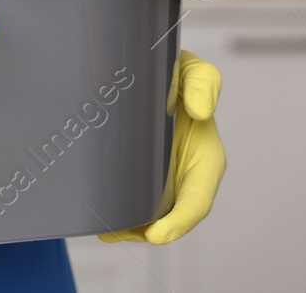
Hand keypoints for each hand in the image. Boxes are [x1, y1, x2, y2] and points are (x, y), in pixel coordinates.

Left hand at [101, 51, 226, 244]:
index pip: (197, 200)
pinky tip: (99, 218)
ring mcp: (163, 177)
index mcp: (206, 158)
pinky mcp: (140, 172)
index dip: (179, 222)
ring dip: (130, 226)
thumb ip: (203, 83)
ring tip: (105, 230)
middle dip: (146, 230)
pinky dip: (120, 211)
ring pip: (149, 211)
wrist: (152, 73)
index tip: (157, 235)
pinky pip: (133, 197)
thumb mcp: (194, 71)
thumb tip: (200, 111)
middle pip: (170, 215)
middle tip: (116, 233)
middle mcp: (186, 174)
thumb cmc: (177, 75)